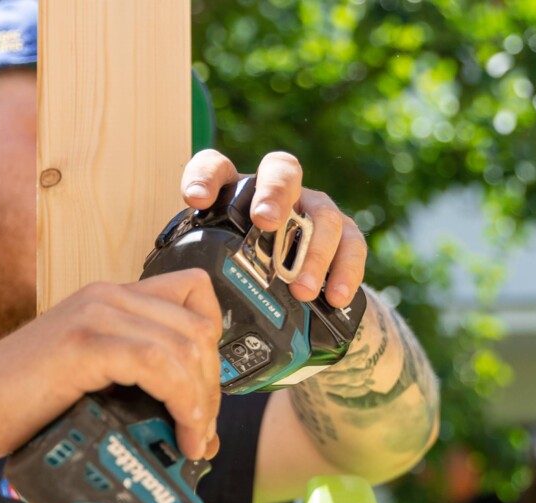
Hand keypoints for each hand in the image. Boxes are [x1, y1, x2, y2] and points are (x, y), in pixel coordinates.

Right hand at [0, 269, 223, 460]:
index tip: (203, 397)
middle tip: (200, 434)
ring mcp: (95, 316)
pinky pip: (159, 363)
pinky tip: (182, 432)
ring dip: (203, 401)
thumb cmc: (19, 408)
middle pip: (199, 328)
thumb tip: (195, 432)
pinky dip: (183, 401)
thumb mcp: (89, 385)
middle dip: (212, 387)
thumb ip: (134, 390)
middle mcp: (108, 297)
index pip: (195, 297)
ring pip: (187, 345)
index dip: (213, 348)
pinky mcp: (84, 343)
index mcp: (111, 301)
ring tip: (193, 441)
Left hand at [180, 149, 366, 308]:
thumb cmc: (242, 276)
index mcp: (236, 193)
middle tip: (265, 221)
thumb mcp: (217, 270)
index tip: (196, 200)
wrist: (291, 294)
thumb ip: (203, 273)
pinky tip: (336, 297)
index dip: (205, 177)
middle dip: (274, 193)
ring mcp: (313, 209)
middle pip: (281, 171)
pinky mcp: (344, 234)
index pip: (217, 168)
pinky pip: (352, 245)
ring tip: (302, 291)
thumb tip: (182, 300)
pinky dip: (346, 272)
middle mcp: (277, 192)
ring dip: (313, 253)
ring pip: (322, 214)